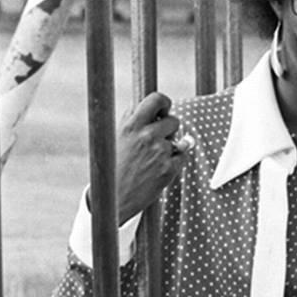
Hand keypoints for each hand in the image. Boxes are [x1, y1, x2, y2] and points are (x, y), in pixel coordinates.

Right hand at [116, 91, 192, 223]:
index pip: (157, 99)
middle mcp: (147, 136)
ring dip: (171, 147)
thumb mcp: (117, 136)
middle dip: (170, 129)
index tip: (164, 110)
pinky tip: (159, 168)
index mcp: (132, 124)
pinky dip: (175, 161)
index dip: (165, 103)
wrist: (114, 197)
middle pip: (174, 120)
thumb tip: (151, 106)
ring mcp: (159, 153)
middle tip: (159, 139)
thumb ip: (132, 119)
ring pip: (179, 141)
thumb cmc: (115, 166)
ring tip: (153, 158)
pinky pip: (182, 156)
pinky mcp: (169, 169)